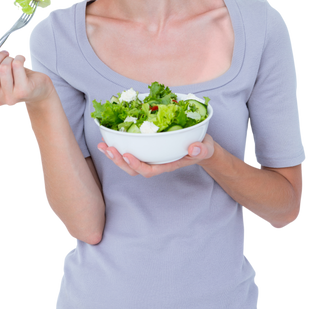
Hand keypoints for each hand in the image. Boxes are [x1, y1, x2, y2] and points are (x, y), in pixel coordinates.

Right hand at [0, 48, 54, 108]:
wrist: (38, 90)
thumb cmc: (15, 80)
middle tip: (4, 54)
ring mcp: (10, 97)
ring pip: (4, 66)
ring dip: (9, 57)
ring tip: (14, 60)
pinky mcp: (24, 90)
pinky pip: (16, 65)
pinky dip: (19, 57)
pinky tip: (23, 61)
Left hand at [97, 133, 214, 177]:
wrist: (201, 146)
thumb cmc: (202, 147)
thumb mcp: (206, 148)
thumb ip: (202, 149)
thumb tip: (194, 148)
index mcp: (168, 164)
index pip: (149, 170)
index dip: (137, 165)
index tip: (128, 155)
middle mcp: (156, 162)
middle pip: (133, 168)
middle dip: (119, 161)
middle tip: (109, 149)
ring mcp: (150, 156)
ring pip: (128, 161)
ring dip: (114, 154)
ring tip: (103, 145)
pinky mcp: (147, 148)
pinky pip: (130, 149)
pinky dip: (118, 145)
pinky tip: (108, 138)